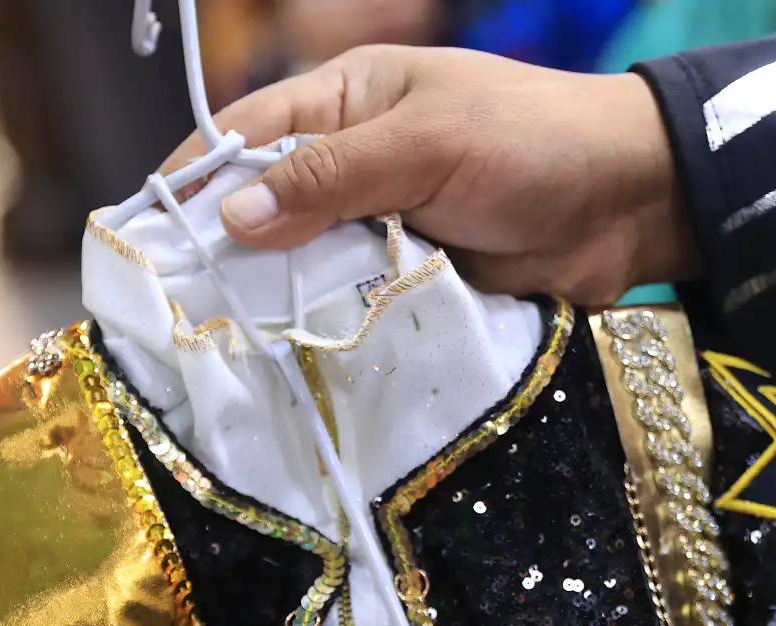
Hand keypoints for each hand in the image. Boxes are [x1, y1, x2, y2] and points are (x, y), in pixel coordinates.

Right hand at [163, 46, 699, 307]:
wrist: (634, 204)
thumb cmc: (533, 142)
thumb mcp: (424, 146)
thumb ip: (330, 178)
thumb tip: (231, 214)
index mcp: (348, 104)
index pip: (244, 137)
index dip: (191, 183)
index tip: (140, 238)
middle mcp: (357, 168)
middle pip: (268, 216)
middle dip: (229, 261)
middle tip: (177, 318)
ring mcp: (387, 233)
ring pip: (311, 275)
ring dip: (284, 308)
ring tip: (228, 354)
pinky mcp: (418, 289)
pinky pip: (362, 316)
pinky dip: (338, 339)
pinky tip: (301, 370)